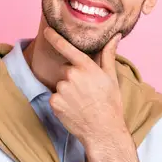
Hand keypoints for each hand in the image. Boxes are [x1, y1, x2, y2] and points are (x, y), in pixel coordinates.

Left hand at [43, 27, 127, 147]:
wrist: (103, 130)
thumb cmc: (110, 104)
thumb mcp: (111, 78)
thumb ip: (108, 55)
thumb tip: (114, 36)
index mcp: (86, 67)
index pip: (67, 48)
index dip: (55, 38)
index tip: (46, 30)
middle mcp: (72, 76)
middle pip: (66, 70)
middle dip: (73, 77)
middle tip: (86, 91)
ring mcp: (61, 89)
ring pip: (60, 84)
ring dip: (67, 91)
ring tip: (81, 102)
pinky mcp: (54, 102)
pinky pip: (55, 97)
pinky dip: (61, 102)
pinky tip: (73, 109)